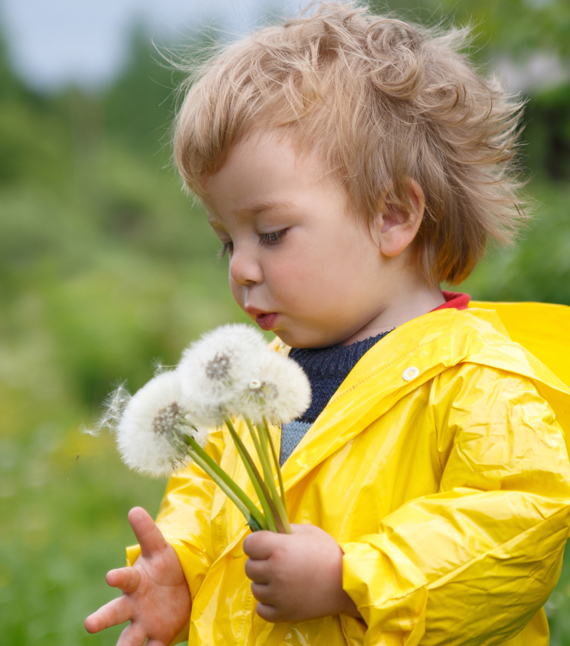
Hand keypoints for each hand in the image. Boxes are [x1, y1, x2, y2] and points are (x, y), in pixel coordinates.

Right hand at [84, 507, 190, 645]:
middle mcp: (134, 604)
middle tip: (90, 624)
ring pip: (129, 639)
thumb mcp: (161, 548)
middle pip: (115, 612)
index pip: (125, 578)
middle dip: (102, 618)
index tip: (110, 577)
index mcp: (136, 580)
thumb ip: (148, 532)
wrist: (181, 588)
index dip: (119, 577)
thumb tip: (134, 510)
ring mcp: (144, 622)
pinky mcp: (159, 636)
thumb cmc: (165, 566)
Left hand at [243, 524, 361, 622]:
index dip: (255, 543)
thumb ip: (285, 528)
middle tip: (276, 562)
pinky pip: (261, 609)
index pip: (249, 544)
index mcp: (279, 548)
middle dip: (259, 562)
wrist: (346, 583)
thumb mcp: (308, 532)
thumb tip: (267, 529)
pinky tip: (280, 595)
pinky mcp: (283, 614)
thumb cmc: (328, 553)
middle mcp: (275, 572)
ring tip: (282, 579)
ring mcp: (278, 595)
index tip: (265, 545)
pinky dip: (267, 603)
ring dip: (264, 583)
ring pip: (255, 588)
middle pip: (249, 567)